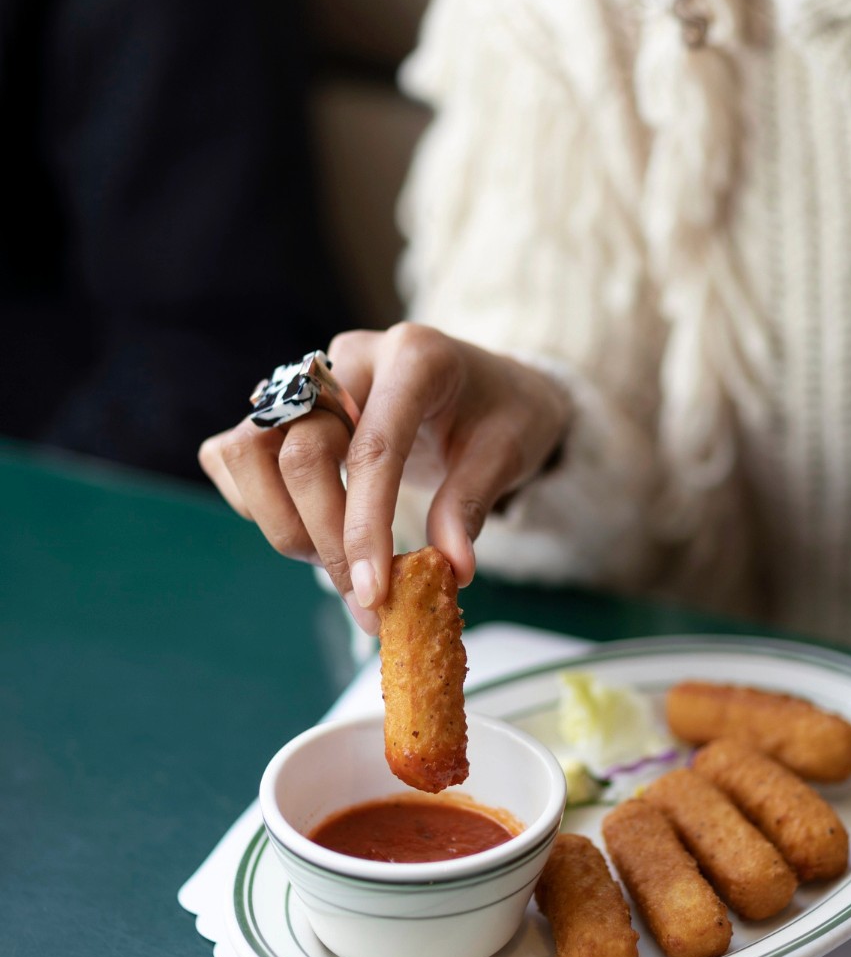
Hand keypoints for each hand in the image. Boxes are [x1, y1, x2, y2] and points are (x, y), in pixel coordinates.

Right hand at [198, 324, 570, 634]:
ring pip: (248, 450)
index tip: (373, 594)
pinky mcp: (282, 404)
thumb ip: (471, 505)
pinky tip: (309, 527)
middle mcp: (350, 359)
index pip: (373, 449)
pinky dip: (258, 502)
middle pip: (300, 453)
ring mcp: (307, 379)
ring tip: (337, 560)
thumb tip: (449, 571)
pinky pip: (235, 454)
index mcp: (415, 358)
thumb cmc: (501, 412)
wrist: (488, 383)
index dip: (365, 528)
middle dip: (326, 540)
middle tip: (366, 598)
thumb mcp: (509, 452)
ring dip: (282, 522)